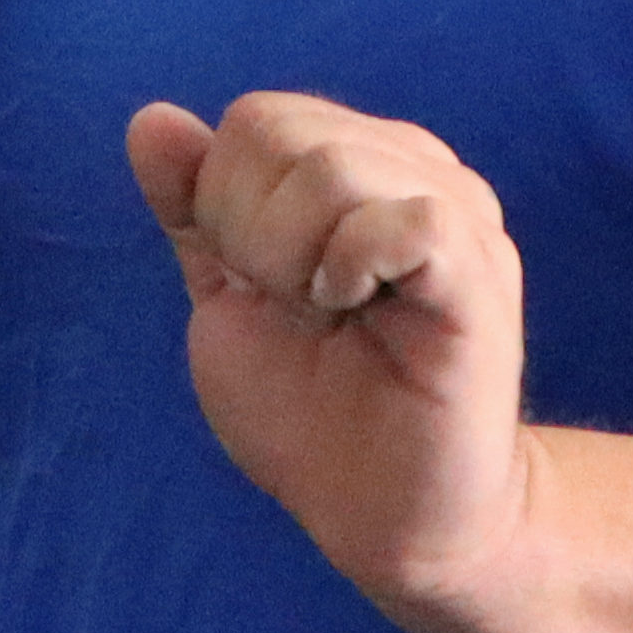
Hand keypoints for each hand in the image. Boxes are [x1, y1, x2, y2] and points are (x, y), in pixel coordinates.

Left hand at [124, 93, 539, 630]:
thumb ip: (193, 208)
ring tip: (329, 315)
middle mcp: (418, 172)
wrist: (380, 514)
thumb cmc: (312, 412)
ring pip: (335, 167)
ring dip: (292, 257)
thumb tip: (152, 119)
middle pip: (278, 131)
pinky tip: (354, 308)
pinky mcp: (479, 278)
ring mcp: (459, 218)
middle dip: (246, 231)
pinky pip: (410, 221)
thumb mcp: (227, 297)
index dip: (220, 203)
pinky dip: (351, 265)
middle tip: (295, 306)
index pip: (255, 120)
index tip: (258, 286)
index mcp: (361, 165)